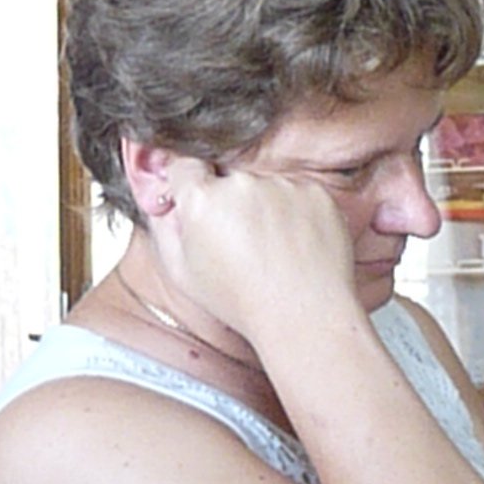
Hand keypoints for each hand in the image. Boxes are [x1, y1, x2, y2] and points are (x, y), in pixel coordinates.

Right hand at [151, 156, 358, 341]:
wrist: (304, 317)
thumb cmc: (243, 302)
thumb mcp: (183, 274)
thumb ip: (167, 227)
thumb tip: (169, 199)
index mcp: (203, 200)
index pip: (185, 166)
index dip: (190, 186)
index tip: (200, 204)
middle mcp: (243, 184)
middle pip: (229, 178)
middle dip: (230, 202)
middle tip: (242, 243)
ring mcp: (283, 185)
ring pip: (266, 186)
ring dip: (266, 208)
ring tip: (273, 251)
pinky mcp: (316, 192)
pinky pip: (298, 194)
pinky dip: (296, 214)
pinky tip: (295, 247)